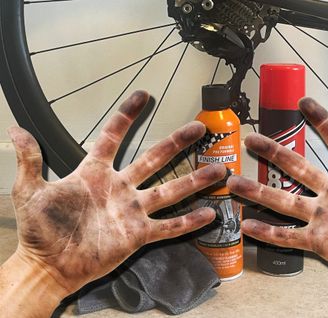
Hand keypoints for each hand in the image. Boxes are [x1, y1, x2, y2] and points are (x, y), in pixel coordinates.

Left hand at [8, 91, 225, 294]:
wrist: (48, 265)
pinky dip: (188, 222)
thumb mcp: (30, 192)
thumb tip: (16, 130)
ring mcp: (132, 211)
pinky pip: (168, 226)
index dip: (128, 115)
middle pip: (154, 158)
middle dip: (177, 142)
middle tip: (198, 128)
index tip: (144, 95)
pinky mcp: (138, 234)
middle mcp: (120, 187)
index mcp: (95, 173)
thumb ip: (30, 161)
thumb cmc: (40, 229)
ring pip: (170, 191)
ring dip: (194, 181)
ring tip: (218, 171)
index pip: (114, 136)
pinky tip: (208, 214)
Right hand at [228, 98, 327, 296]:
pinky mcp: (319, 241)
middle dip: (274, 151)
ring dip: (259, 191)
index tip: (304, 103)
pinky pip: (288, 235)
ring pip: (284, 200)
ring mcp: (324, 217)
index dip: (321, 121)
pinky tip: (248, 225)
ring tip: (235, 183)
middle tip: (252, 139)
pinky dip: (268, 232)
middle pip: (297, 167)